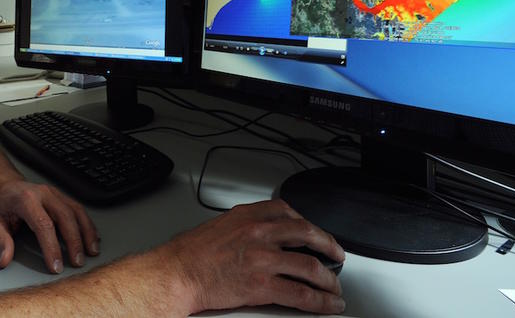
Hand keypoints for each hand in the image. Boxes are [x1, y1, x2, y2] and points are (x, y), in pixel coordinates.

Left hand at [0, 179, 99, 273]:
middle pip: (65, 217)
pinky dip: (88, 225)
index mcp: (26, 200)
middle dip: (74, 241)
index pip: (43, 225)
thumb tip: (5, 260)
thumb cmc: (2, 205)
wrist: (6, 185)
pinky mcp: (62, 196)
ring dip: (86, 232)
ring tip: (91, 252)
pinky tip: (92, 238)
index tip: (56, 266)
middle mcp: (44, 194)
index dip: (51, 247)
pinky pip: (79, 209)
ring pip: (76, 211)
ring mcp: (55, 193)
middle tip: (77, 262)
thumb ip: (0, 242)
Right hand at [157, 199, 345, 314]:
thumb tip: (263, 236)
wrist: (177, 273)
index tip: (314, 231)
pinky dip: (320, 301)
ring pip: (310, 267)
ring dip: (329, 279)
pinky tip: (327, 304)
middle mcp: (259, 233)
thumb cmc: (191, 253)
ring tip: (334, 287)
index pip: (288, 211)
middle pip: (307, 234)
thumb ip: (245, 226)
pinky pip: (300, 294)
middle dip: (328, 245)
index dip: (307, 223)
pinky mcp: (262, 285)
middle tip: (337, 255)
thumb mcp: (221, 225)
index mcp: (248, 216)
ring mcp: (263, 258)